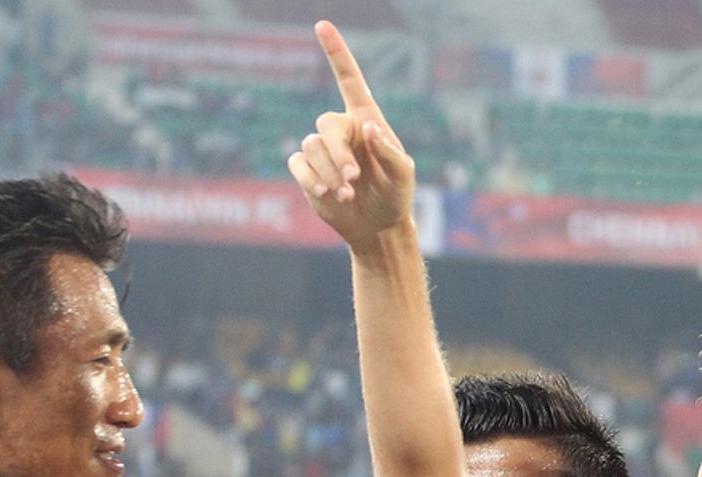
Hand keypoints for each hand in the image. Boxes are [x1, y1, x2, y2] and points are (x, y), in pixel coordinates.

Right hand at [287, 20, 416, 246]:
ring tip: (346, 194)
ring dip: (329, 172)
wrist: (378, 226)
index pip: (349, 80)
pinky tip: (328, 194)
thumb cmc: (395, 195)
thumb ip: (390, 151)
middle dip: (337, 152)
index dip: (336, 53)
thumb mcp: (404, 175)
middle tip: (352, 177)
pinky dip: (312, 180)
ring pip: (310, 148)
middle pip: (324, 124)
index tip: (322, 25)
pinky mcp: (307, 171)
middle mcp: (341, 130)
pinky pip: (297, 165)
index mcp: (365, 120)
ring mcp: (321, 150)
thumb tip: (369, 129)